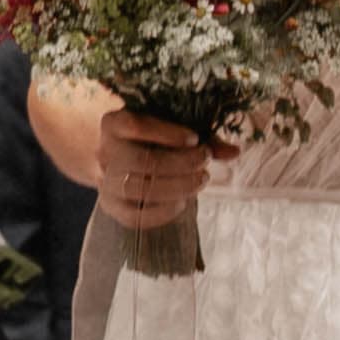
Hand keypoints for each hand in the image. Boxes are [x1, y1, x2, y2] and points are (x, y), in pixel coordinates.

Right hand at [98, 111, 219, 229]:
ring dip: (176, 187)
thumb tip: (235, 152)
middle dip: (179, 164)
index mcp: (114, 123)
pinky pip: (134, 217)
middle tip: (204, 162)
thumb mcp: (170, 128)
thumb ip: (201, 138)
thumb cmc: (151, 139)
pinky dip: (163, 212)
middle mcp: (104, 151)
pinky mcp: (111, 207)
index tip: (195, 139)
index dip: (168, 133)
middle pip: (141, 161)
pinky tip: (182, 201)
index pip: (136, 125)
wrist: (117, 158)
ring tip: (200, 181)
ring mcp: (105, 182)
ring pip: (138, 189)